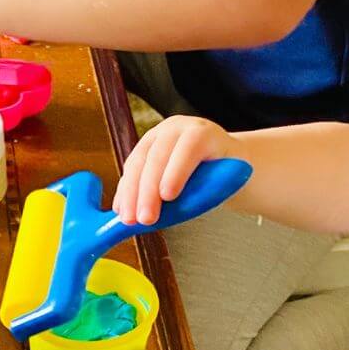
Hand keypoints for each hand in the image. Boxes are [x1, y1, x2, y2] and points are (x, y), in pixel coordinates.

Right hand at [113, 116, 236, 224]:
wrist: (220, 158)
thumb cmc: (227, 174)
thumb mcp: (226, 181)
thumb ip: (206, 191)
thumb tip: (174, 207)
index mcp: (204, 133)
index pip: (189, 147)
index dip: (177, 171)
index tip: (168, 197)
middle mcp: (177, 129)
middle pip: (157, 157)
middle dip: (148, 190)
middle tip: (145, 219)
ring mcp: (156, 136)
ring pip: (138, 163)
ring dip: (130, 194)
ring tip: (129, 220)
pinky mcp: (143, 149)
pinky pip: (130, 170)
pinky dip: (125, 192)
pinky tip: (121, 210)